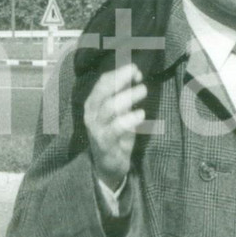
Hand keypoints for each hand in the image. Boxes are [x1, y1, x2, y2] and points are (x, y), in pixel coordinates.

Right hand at [84, 64, 146, 190]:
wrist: (108, 165)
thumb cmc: (115, 134)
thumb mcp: (118, 112)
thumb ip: (123, 94)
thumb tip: (134, 73)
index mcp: (93, 103)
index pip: (103, 82)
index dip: (119, 73)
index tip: (136, 71)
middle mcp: (91, 113)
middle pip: (103, 91)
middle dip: (121, 79)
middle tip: (138, 75)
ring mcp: (96, 128)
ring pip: (109, 107)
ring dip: (128, 96)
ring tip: (143, 90)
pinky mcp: (104, 142)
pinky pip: (116, 127)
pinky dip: (129, 119)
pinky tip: (141, 114)